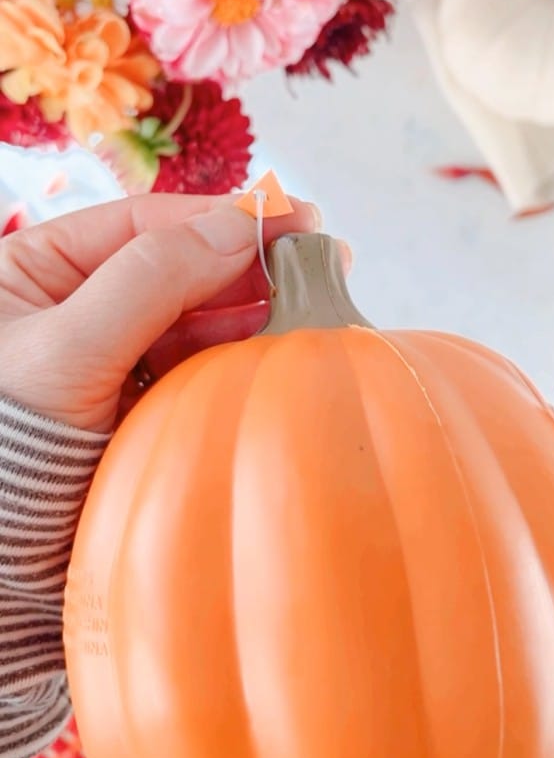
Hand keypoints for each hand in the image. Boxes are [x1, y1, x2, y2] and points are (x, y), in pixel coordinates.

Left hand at [0, 193, 322, 432]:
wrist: (3, 543)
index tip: (289, 214)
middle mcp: (76, 302)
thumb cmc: (4, 437)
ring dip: (249, 306)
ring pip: (192, 316)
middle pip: (175, 263)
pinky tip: (273, 342)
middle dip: (244, 258)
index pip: (141, 223)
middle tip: (318, 255)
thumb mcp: (70, 347)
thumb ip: (149, 281)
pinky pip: (193, 365)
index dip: (217, 214)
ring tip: (308, 298)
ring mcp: (109, 354)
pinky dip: (235, 353)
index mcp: (40, 268)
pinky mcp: (135, 401)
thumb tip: (236, 229)